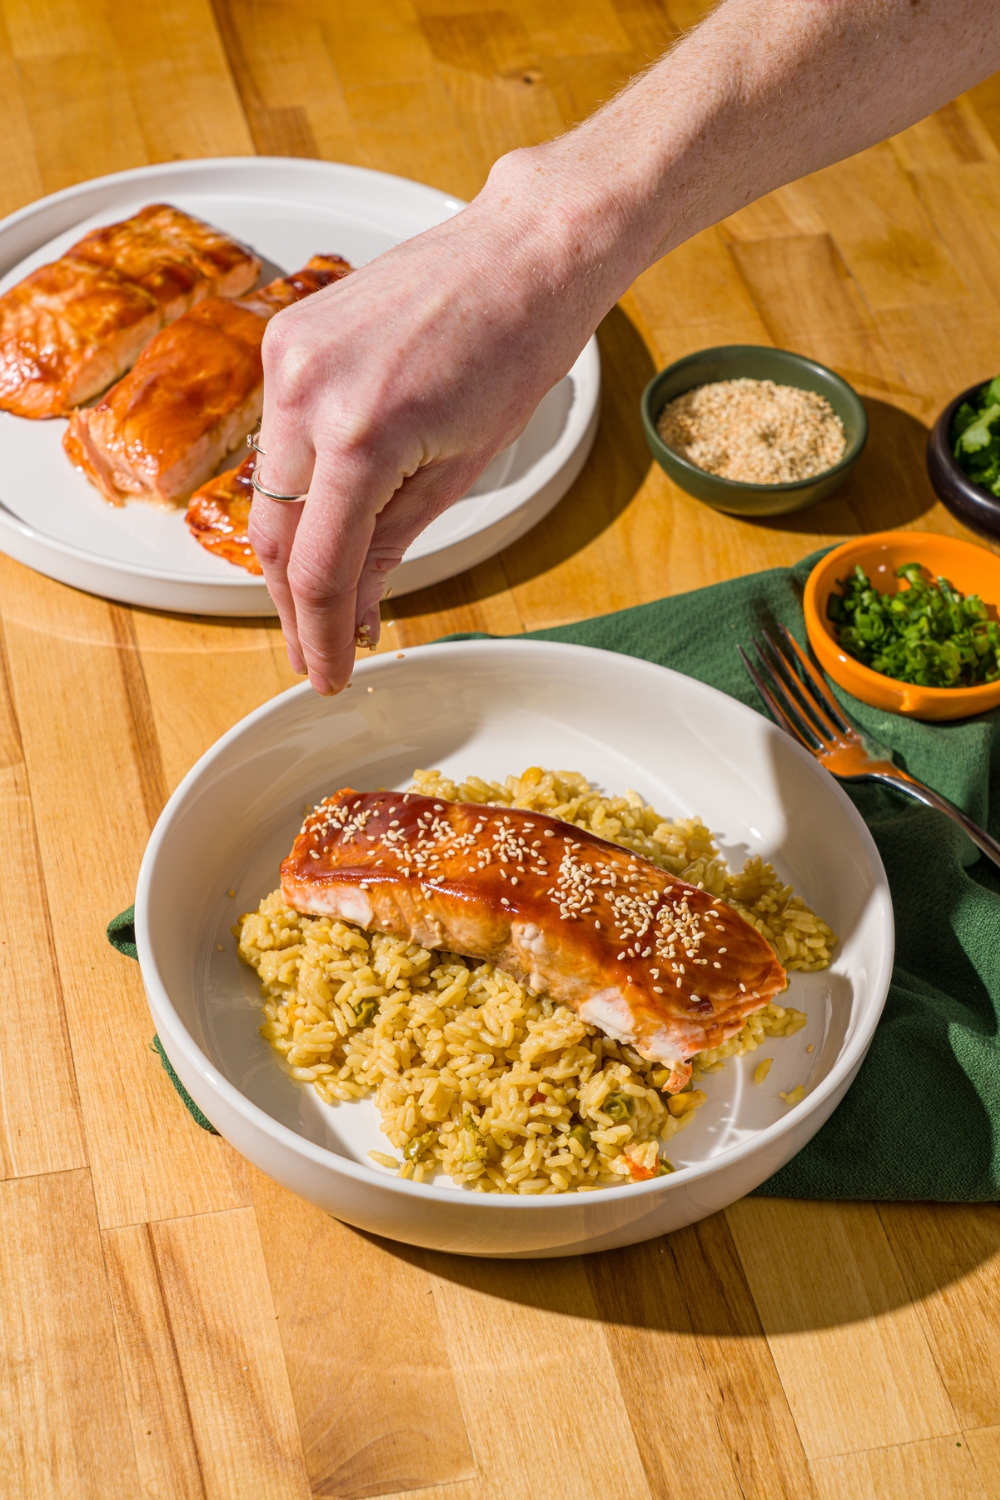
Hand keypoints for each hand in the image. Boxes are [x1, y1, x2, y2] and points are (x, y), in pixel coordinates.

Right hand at [248, 150, 617, 694]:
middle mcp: (306, 391)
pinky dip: (300, 485)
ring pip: (269, 489)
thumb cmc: (515, 348)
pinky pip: (278, 436)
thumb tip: (359, 613)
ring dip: (293, 550)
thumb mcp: (460, 471)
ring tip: (327, 598)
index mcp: (360, 435)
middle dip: (296, 606)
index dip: (323, 635)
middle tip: (320, 651)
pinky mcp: (286, 337)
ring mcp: (286, 357)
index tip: (330, 676)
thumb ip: (392, 546)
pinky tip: (328, 518)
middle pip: (276, 537)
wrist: (522, 251)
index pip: (320, 570)